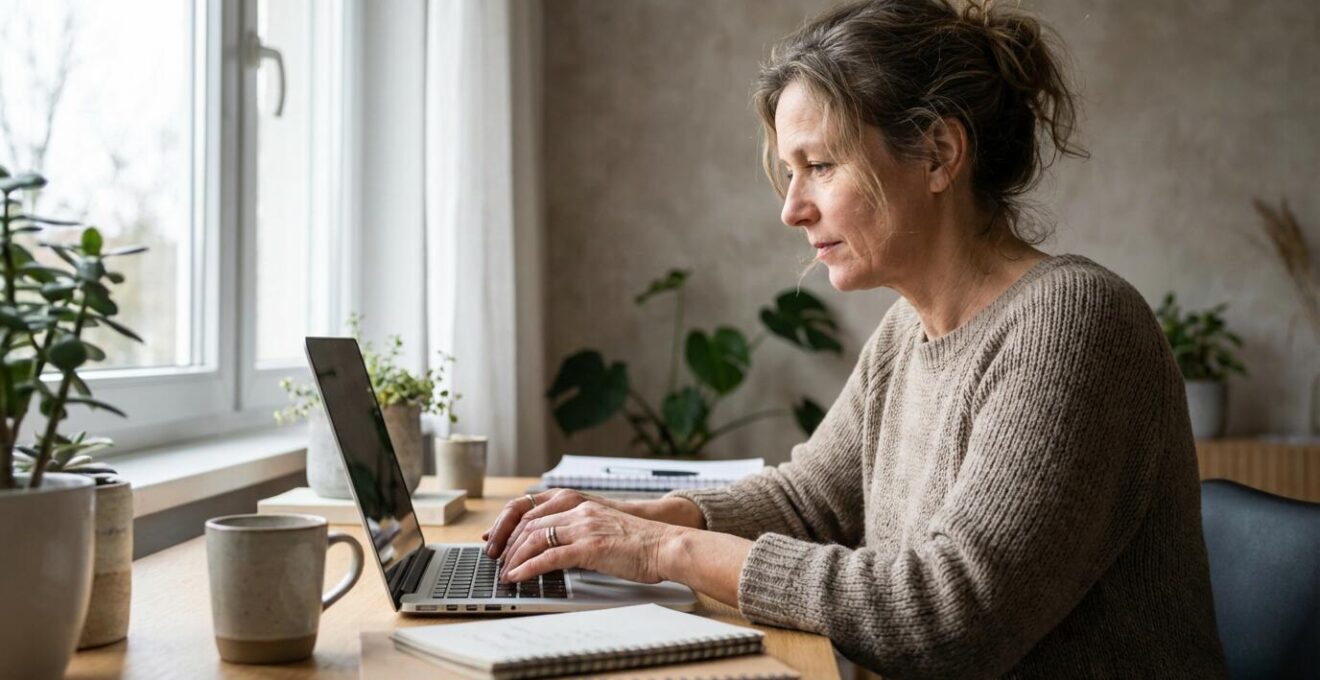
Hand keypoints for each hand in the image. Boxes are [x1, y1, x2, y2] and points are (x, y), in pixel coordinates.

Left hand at [497, 500, 678, 584]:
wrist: (666, 545)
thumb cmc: (640, 543)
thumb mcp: (604, 529)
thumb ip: (580, 532)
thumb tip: (557, 549)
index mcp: (581, 505)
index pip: (533, 511)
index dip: (510, 527)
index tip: (497, 541)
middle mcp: (579, 511)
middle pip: (528, 523)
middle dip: (506, 544)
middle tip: (496, 561)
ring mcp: (584, 528)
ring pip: (535, 538)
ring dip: (514, 558)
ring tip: (505, 574)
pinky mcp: (590, 547)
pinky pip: (550, 556)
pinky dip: (528, 568)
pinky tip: (518, 577)